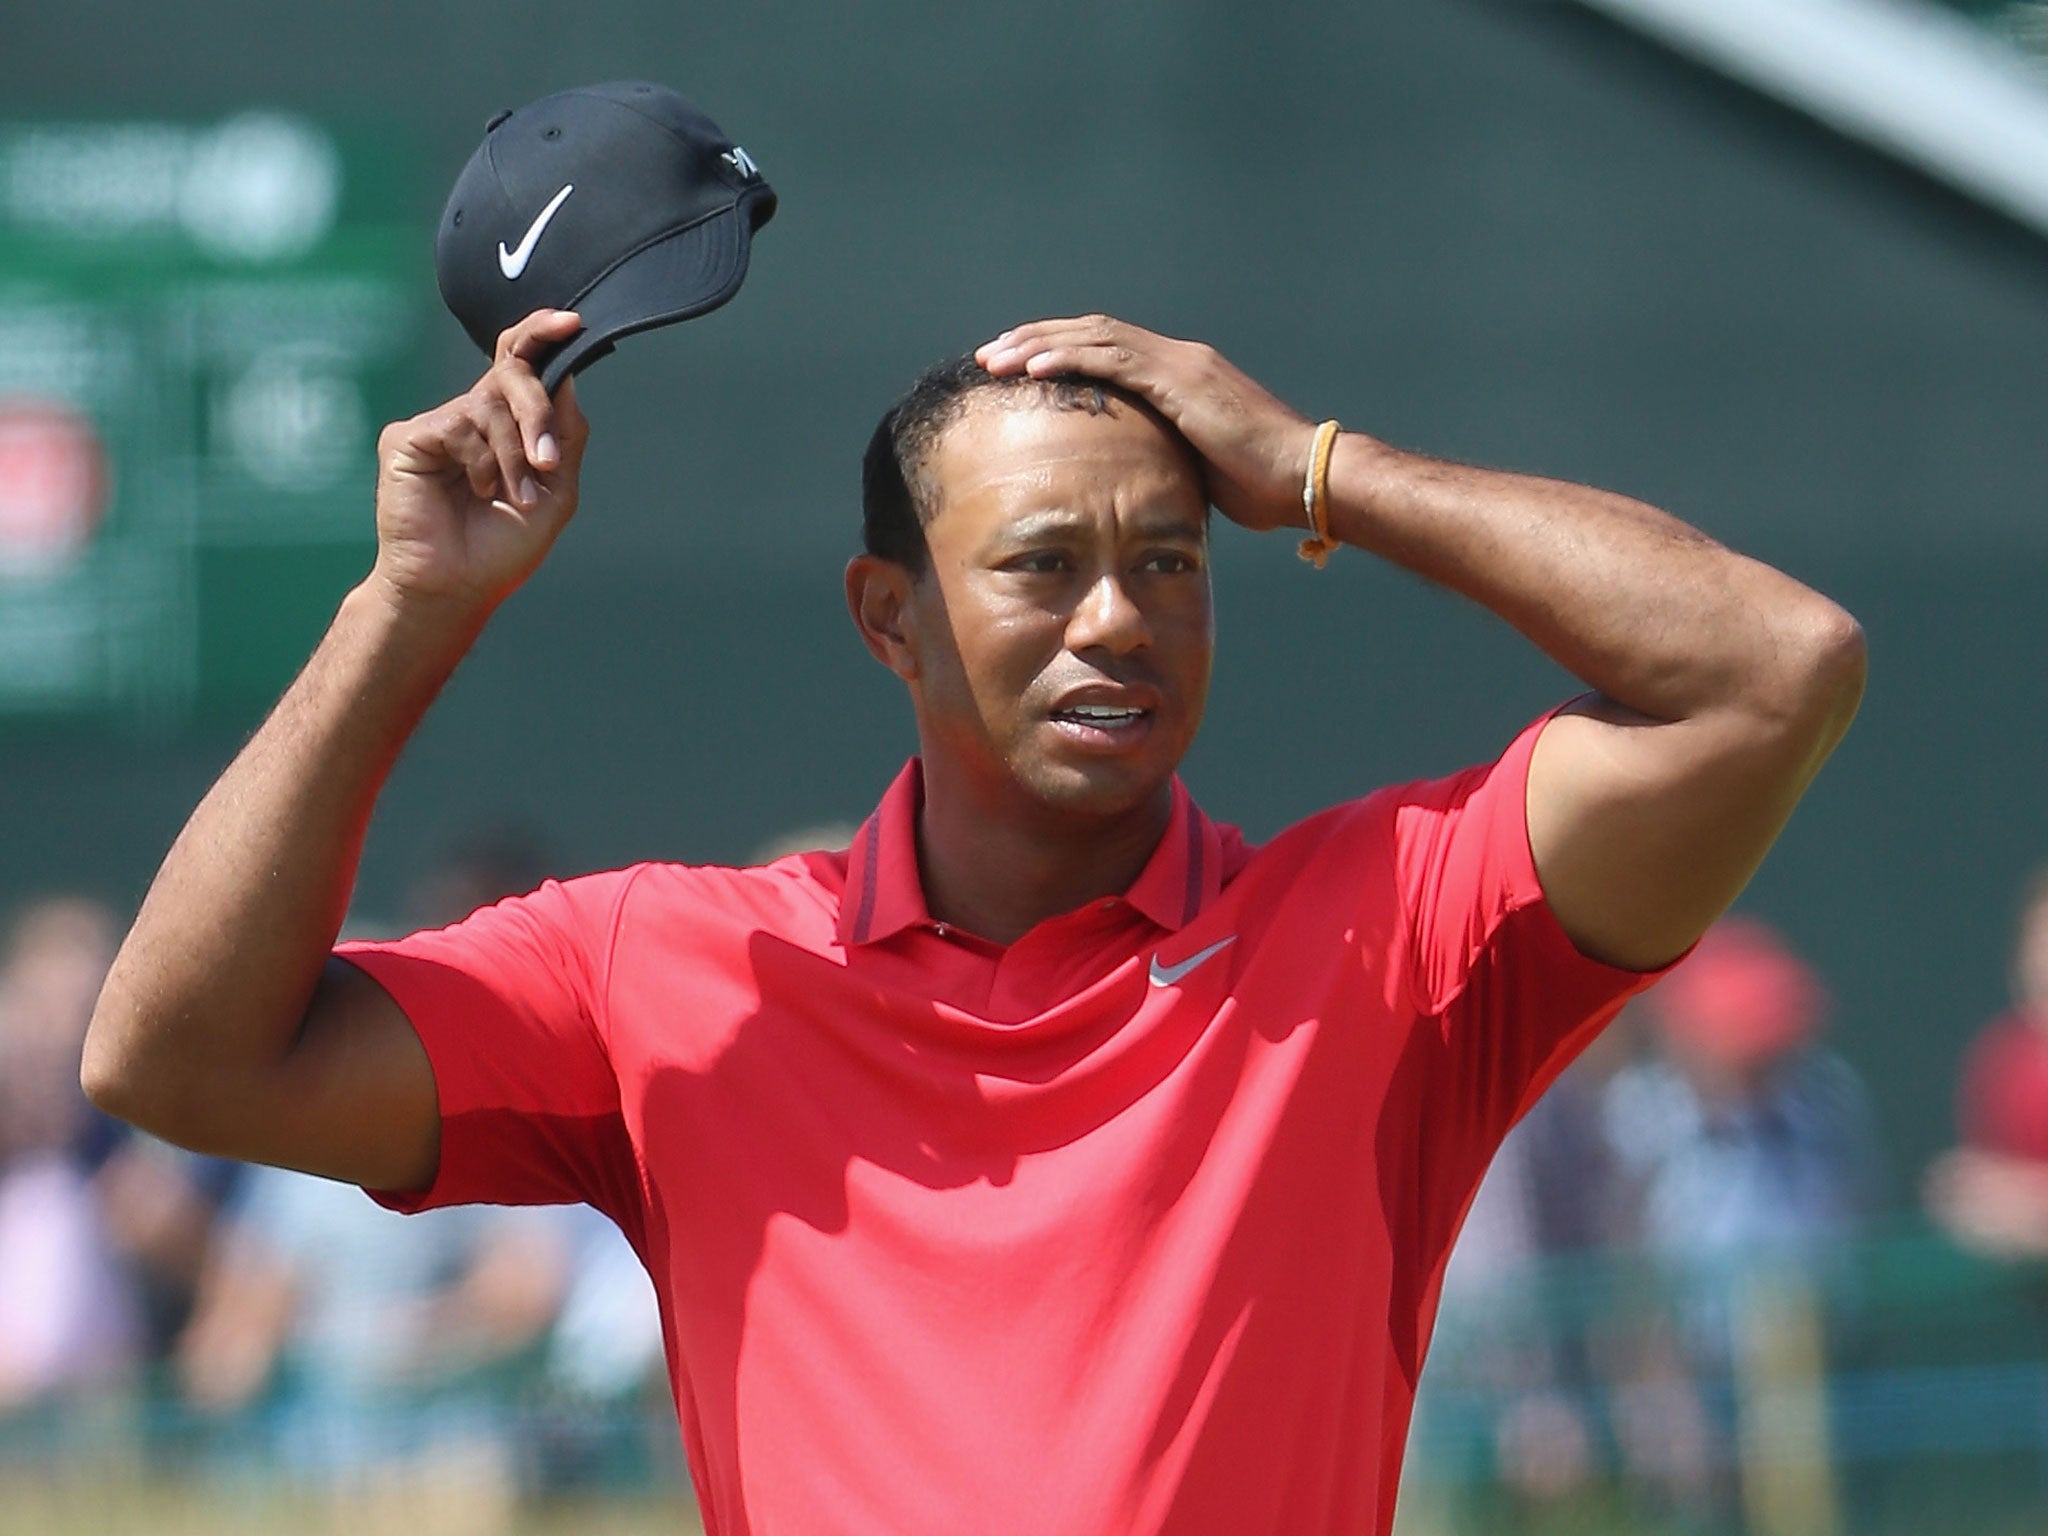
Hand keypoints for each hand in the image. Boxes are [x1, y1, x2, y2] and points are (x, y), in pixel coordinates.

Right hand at [371, 309, 591, 616]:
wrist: (458, 587)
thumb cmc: (502, 548)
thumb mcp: (556, 491)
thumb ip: (566, 434)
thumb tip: (567, 376)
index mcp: (505, 425)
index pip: (519, 363)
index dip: (540, 335)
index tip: (569, 322)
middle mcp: (470, 416)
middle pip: (512, 375)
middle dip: (537, 412)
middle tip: (547, 462)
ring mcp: (438, 425)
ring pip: (490, 405)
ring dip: (513, 455)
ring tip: (513, 497)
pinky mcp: (407, 438)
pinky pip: (459, 426)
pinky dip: (481, 462)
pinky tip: (476, 492)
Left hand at [976, 314, 1315, 531]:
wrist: (1308, 479)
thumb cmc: (1266, 487)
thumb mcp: (1201, 470)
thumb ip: (1168, 460)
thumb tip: (1139, 483)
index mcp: (1181, 375)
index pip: (1106, 350)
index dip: (1059, 353)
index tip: (1017, 369)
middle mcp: (1178, 358)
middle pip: (1090, 333)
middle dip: (1035, 340)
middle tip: (989, 355)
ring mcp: (1180, 364)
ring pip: (1093, 337)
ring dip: (1039, 345)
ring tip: (995, 358)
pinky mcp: (1181, 380)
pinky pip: (1113, 360)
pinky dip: (1069, 359)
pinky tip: (1032, 368)